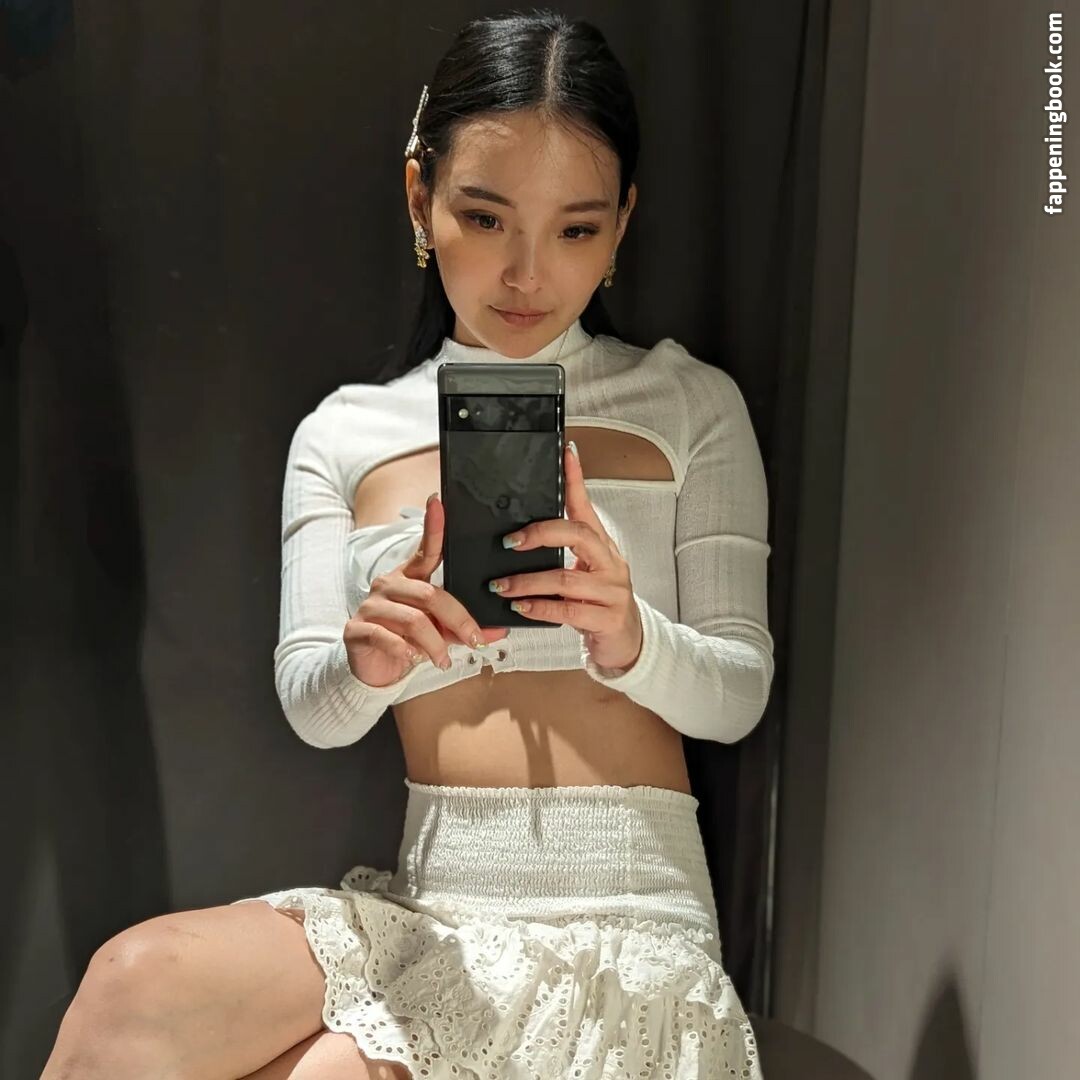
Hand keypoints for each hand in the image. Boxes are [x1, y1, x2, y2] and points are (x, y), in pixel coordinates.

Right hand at [344, 494, 508, 687]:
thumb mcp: (439, 632)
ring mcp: (371, 605)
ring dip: (435, 644)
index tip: (438, 502)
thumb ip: (463, 628)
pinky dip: (407, 651)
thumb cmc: (407, 642)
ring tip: (443, 660)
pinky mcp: (357, 628)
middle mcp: (388, 584)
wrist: (372, 667)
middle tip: (475, 640)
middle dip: (459, 620)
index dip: (433, 527)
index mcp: (409, 578)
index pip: (425, 550)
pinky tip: (412, 658)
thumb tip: (497, 631)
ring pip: (414, 620)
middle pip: (431, 595)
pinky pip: (387, 637)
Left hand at [487, 443, 643, 671]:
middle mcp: (610, 563)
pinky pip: (568, 610)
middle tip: (509, 542)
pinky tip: (520, 607)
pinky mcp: (608, 619)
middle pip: (577, 534)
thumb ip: (560, 555)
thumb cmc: (598, 605)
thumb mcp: (582, 573)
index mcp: (601, 547)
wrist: (626, 643)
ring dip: (527, 582)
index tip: (565, 453)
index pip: (586, 506)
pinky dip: (539, 608)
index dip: (575, 479)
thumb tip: (521, 537)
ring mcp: (612, 591)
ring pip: (564, 578)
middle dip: (539, 534)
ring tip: (501, 586)